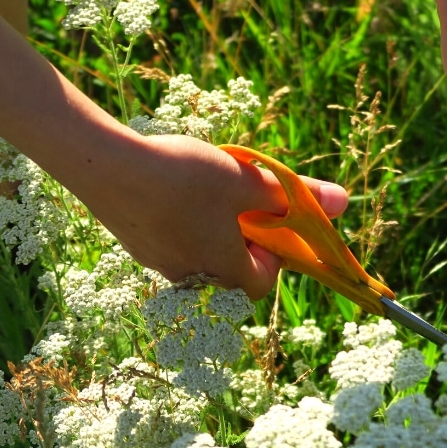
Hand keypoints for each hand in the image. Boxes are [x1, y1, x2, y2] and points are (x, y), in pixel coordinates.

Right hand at [76, 134, 347, 299]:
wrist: (103, 164)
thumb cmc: (183, 175)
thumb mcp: (246, 180)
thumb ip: (292, 195)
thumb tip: (343, 201)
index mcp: (221, 267)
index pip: (261, 283)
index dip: (275, 256)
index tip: (270, 223)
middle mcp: (188, 274)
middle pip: (230, 270)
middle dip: (243, 239)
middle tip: (240, 201)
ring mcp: (157, 261)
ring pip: (199, 254)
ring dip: (211, 228)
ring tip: (204, 189)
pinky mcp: (134, 243)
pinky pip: (170, 241)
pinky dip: (181, 221)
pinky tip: (172, 187)